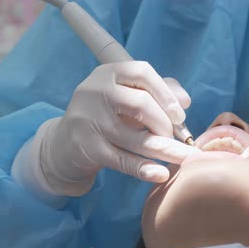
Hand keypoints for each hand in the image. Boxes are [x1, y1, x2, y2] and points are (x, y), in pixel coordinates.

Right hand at [38, 61, 199, 195]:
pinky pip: (123, 160)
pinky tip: (162, 174)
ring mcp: (89, 121)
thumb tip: (185, 101)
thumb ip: (158, 91)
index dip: (166, 93)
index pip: (142, 73)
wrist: (64, 144)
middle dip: (164, 123)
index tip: (179, 114)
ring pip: (135, 138)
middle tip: (173, 136)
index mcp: (108, 73)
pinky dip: (144, 169)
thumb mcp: (127, 96)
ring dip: (165, 149)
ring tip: (184, 157)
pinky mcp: (87, 148)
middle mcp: (95, 92)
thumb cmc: (106, 115)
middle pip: (140, 105)